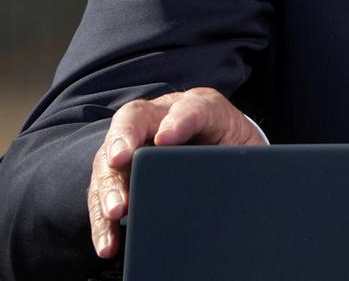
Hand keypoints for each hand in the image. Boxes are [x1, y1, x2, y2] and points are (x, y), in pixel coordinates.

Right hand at [88, 87, 265, 259]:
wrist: (224, 154)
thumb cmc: (236, 151)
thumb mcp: (246, 152)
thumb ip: (241, 160)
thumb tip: (238, 188)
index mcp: (201, 107)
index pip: (192, 107)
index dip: (179, 120)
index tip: (166, 138)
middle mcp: (162, 117)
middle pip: (136, 120)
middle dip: (125, 141)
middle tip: (121, 162)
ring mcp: (137, 143)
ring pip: (111, 157)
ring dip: (109, 185)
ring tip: (114, 211)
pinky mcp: (122, 172)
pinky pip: (104, 192)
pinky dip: (102, 219)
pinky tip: (107, 242)